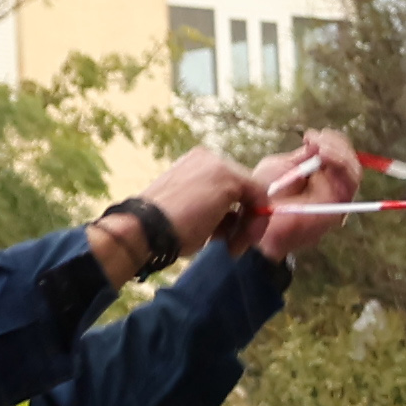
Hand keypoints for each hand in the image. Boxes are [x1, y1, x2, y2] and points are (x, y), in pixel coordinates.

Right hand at [93, 146, 255, 287]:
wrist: (146, 228)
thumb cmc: (164, 229)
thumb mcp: (193, 215)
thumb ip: (216, 211)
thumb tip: (238, 221)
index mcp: (196, 165)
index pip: (232, 187)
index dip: (237, 215)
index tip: (230, 239)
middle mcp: (209, 158)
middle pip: (245, 190)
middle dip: (244, 221)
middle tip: (232, 246)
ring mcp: (219, 165)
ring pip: (254, 195)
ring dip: (248, 225)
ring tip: (231, 247)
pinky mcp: (229, 178)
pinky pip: (260, 198)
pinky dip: (256, 222)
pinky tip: (238, 240)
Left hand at [245, 128, 366, 261]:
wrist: (254, 219)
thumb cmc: (262, 196)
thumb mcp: (282, 167)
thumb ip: (302, 157)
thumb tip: (317, 142)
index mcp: (320, 179)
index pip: (338, 158)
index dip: (330, 142)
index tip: (309, 136)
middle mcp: (332, 190)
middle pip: (350, 162)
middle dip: (337, 144)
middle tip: (317, 137)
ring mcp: (336, 201)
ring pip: (354, 171)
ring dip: (340, 152)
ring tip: (321, 145)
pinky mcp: (338, 209)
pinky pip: (350, 183)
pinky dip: (340, 164)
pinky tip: (323, 154)